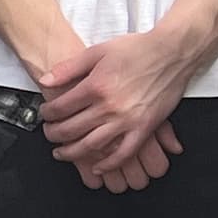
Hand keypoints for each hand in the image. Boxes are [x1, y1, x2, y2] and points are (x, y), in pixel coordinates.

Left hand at [38, 31, 196, 190]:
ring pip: (91, 145)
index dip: (47, 113)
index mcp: (95, 87)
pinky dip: (109, 164)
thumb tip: (45, 80)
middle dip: (54, 134)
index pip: (60, 108)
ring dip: (72, 153)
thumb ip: (69, 68)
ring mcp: (127, 120)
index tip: (45, 114)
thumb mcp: (97, 51)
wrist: (172, 52)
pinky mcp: (144, 128)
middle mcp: (109, 106)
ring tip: (62, 153)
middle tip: (49, 134)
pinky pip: (124, 153)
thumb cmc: (137, 49)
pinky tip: (97, 167)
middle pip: (71, 129)